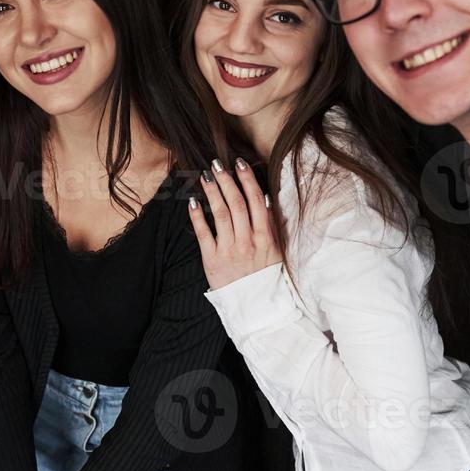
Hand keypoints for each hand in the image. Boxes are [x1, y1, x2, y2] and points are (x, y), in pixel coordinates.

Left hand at [188, 157, 281, 289]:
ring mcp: (230, 250)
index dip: (247, 180)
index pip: (256, 201)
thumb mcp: (276, 250)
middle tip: (217, 164)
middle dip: (227, 181)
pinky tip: (193, 203)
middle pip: (237, 203)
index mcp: (265, 237)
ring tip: (205, 177)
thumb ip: (271, 225)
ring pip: (221, 214)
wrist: (255, 306)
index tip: (239, 164)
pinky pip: (203, 234)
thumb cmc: (266, 276)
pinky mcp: (212, 260)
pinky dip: (198, 217)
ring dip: (212, 193)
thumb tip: (265, 199)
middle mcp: (248, 241)